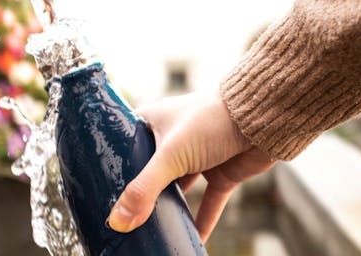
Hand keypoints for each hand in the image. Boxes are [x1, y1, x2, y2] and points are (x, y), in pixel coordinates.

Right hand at [106, 92, 275, 241]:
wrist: (261, 119)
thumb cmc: (212, 119)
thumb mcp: (171, 155)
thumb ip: (144, 190)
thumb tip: (119, 222)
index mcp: (153, 123)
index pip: (125, 147)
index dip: (114, 168)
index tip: (99, 192)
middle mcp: (173, 140)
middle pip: (150, 174)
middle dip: (140, 196)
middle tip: (122, 220)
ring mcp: (197, 158)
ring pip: (178, 190)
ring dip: (169, 210)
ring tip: (150, 232)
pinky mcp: (220, 173)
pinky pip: (207, 203)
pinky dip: (201, 222)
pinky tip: (192, 241)